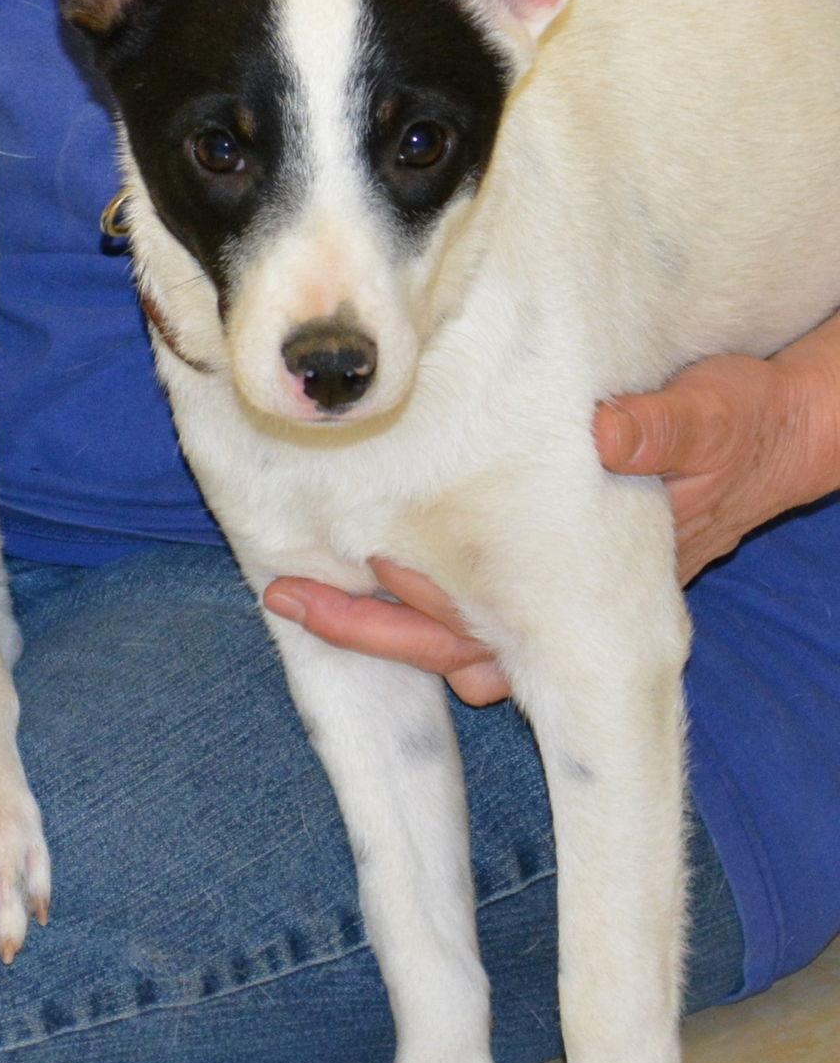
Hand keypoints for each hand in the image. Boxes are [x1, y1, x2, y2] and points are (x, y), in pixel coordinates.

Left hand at [264, 351, 820, 704]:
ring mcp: (554, 595)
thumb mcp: (706, 416)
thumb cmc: (735, 426)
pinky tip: (353, 557)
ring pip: (452, 635)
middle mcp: (571, 608)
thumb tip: (613, 430)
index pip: (492, 625)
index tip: (363, 570)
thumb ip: (664, 428)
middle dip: (367, 630)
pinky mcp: (540, 568)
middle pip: (450, 647)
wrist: (774, 436)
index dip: (421, 608)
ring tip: (299, 589)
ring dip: (380, 619)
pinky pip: (463, 599)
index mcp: (598, 586)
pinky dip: (407, 590)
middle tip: (287, 593)